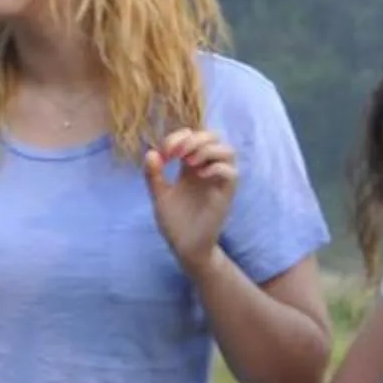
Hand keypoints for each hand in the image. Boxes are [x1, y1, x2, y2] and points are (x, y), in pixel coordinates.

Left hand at [143, 127, 239, 273]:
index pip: (192, 137)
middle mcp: (207, 169)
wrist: (185, 246)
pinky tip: (200, 175)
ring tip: (190, 163)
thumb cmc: (174, 221)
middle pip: (214, 137)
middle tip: (178, 153)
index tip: (165, 153)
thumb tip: (151, 152)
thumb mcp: (159, 196)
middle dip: (196, 139)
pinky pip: (232, 173)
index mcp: (191, 166)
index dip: (179, 137)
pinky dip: (217, 168)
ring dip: (208, 150)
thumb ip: (153, 175)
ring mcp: (218, 181)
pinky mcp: (226, 194)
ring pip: (228, 150)